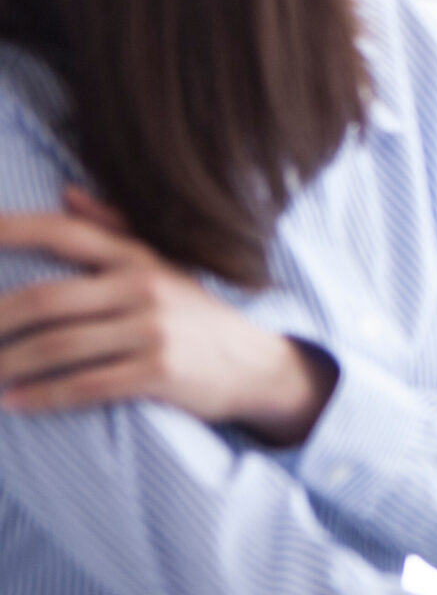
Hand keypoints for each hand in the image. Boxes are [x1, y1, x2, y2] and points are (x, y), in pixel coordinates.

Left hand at [0, 188, 335, 444]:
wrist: (254, 364)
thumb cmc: (195, 315)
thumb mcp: (164, 265)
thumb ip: (116, 228)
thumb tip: (67, 193)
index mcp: (138, 257)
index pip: (65, 233)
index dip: (13, 230)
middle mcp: (144, 287)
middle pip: (46, 300)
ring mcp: (153, 330)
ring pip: (58, 346)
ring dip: (8, 365)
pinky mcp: (159, 371)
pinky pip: (85, 385)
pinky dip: (42, 396)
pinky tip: (13, 402)